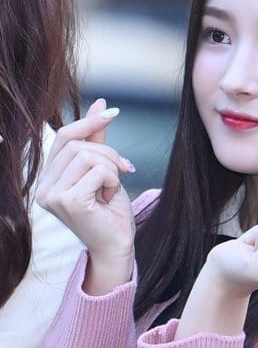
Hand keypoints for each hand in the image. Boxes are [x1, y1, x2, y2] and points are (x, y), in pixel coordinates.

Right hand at [35, 100, 135, 269]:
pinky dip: (112, 180)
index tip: (113, 113)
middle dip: (108, 153)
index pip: (64, 137)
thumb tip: (102, 103)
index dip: (89, 122)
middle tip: (123, 170)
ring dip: (111, 168)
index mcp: (49, 178)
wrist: (117, 243)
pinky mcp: (69, 202)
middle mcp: (44, 188)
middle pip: (78, 144)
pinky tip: (109, 197)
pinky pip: (97, 171)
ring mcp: (53, 196)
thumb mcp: (104, 168)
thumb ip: (98, 139)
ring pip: (88, 155)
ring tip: (111, 188)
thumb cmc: (110, 210)